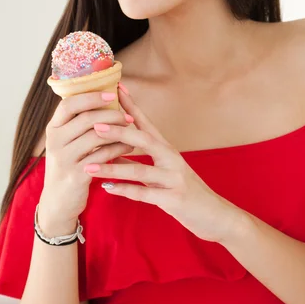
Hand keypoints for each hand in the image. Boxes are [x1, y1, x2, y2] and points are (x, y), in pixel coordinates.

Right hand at [39, 90, 134, 235]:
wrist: (58, 201)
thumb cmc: (69, 164)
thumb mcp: (67, 141)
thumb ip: (79, 122)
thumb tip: (106, 96)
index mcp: (53, 128)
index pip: (70, 104)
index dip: (92, 97)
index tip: (112, 94)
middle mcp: (55, 141)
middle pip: (86, 119)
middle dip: (111, 114)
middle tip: (128, 117)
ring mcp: (64, 159)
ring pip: (96, 137)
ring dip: (118, 132)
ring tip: (131, 130)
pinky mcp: (76, 175)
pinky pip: (102, 156)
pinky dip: (118, 149)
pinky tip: (128, 147)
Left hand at [83, 83, 242, 243]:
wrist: (215, 215)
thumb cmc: (187, 190)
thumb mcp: (167, 170)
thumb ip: (145, 159)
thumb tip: (117, 148)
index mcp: (168, 150)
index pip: (147, 123)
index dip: (131, 106)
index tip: (116, 88)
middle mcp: (172, 159)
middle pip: (144, 139)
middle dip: (118, 131)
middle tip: (95, 125)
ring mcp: (174, 179)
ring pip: (139, 170)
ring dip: (113, 167)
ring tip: (89, 165)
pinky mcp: (174, 199)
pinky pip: (145, 194)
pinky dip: (124, 190)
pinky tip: (106, 188)